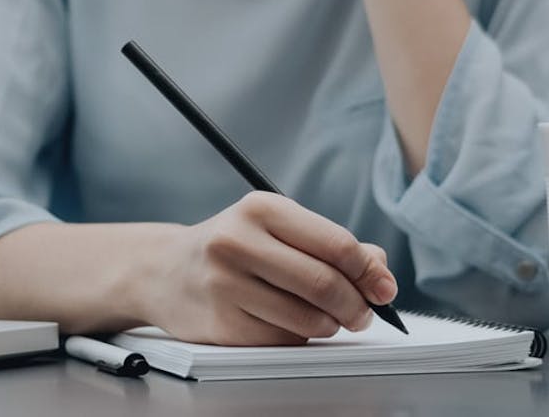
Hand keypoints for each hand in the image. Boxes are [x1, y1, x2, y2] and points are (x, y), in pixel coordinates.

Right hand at [142, 191, 398, 345]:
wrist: (165, 271)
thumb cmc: (233, 247)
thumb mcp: (277, 228)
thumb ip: (331, 245)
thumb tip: (380, 272)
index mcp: (260, 208)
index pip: (336, 244)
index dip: (369, 272)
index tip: (383, 287)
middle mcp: (237, 241)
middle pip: (324, 284)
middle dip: (356, 306)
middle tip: (363, 314)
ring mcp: (225, 284)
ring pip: (307, 319)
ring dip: (331, 326)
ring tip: (327, 319)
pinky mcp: (220, 322)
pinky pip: (282, 340)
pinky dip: (299, 339)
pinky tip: (291, 324)